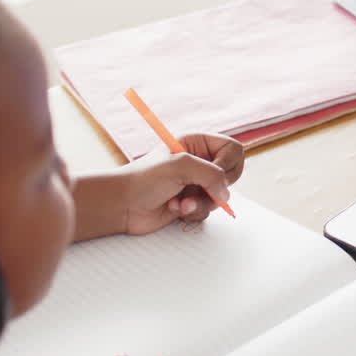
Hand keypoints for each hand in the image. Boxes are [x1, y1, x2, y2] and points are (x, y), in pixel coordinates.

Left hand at [122, 133, 244, 234]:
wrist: (123, 205)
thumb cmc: (145, 179)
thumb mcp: (181, 166)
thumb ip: (211, 174)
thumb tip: (226, 194)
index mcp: (197, 143)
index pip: (232, 150)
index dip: (227, 164)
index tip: (215, 174)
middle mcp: (199, 162)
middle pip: (230, 174)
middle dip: (215, 187)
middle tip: (198, 189)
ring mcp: (196, 183)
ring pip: (220, 196)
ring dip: (201, 202)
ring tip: (180, 202)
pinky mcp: (192, 202)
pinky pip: (209, 210)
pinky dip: (193, 212)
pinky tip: (175, 208)